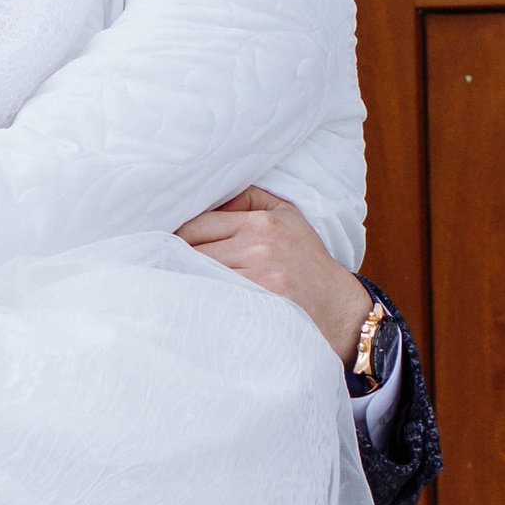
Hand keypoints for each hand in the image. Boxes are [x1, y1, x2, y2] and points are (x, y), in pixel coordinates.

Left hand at [177, 184, 370, 370]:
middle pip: (190, 251)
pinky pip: (211, 298)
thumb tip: (206, 194)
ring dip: (184, 280)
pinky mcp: (256, 305)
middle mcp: (258, 247)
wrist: (339, 311)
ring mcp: (257, 278)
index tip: (168, 246)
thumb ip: (247, 198)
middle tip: (165, 267)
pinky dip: (199, 298)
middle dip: (177, 259)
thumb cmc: (308, 262)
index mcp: (262, 222)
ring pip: (196, 275)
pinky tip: (195, 302)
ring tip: (179, 285)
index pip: (195, 225)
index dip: (177, 237)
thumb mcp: (287, 216)